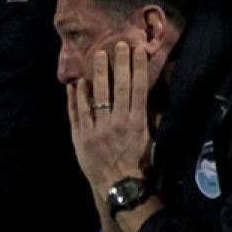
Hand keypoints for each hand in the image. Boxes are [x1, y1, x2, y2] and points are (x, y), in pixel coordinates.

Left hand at [66, 40, 151, 196]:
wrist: (119, 187)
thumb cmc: (139, 164)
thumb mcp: (151, 141)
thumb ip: (152, 119)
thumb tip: (154, 99)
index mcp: (136, 123)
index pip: (138, 89)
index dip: (137, 68)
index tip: (137, 50)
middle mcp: (117, 122)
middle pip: (118, 87)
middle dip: (118, 63)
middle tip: (118, 43)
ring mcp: (97, 129)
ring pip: (97, 96)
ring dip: (97, 74)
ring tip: (97, 54)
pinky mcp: (81, 137)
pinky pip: (77, 113)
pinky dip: (76, 97)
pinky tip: (76, 83)